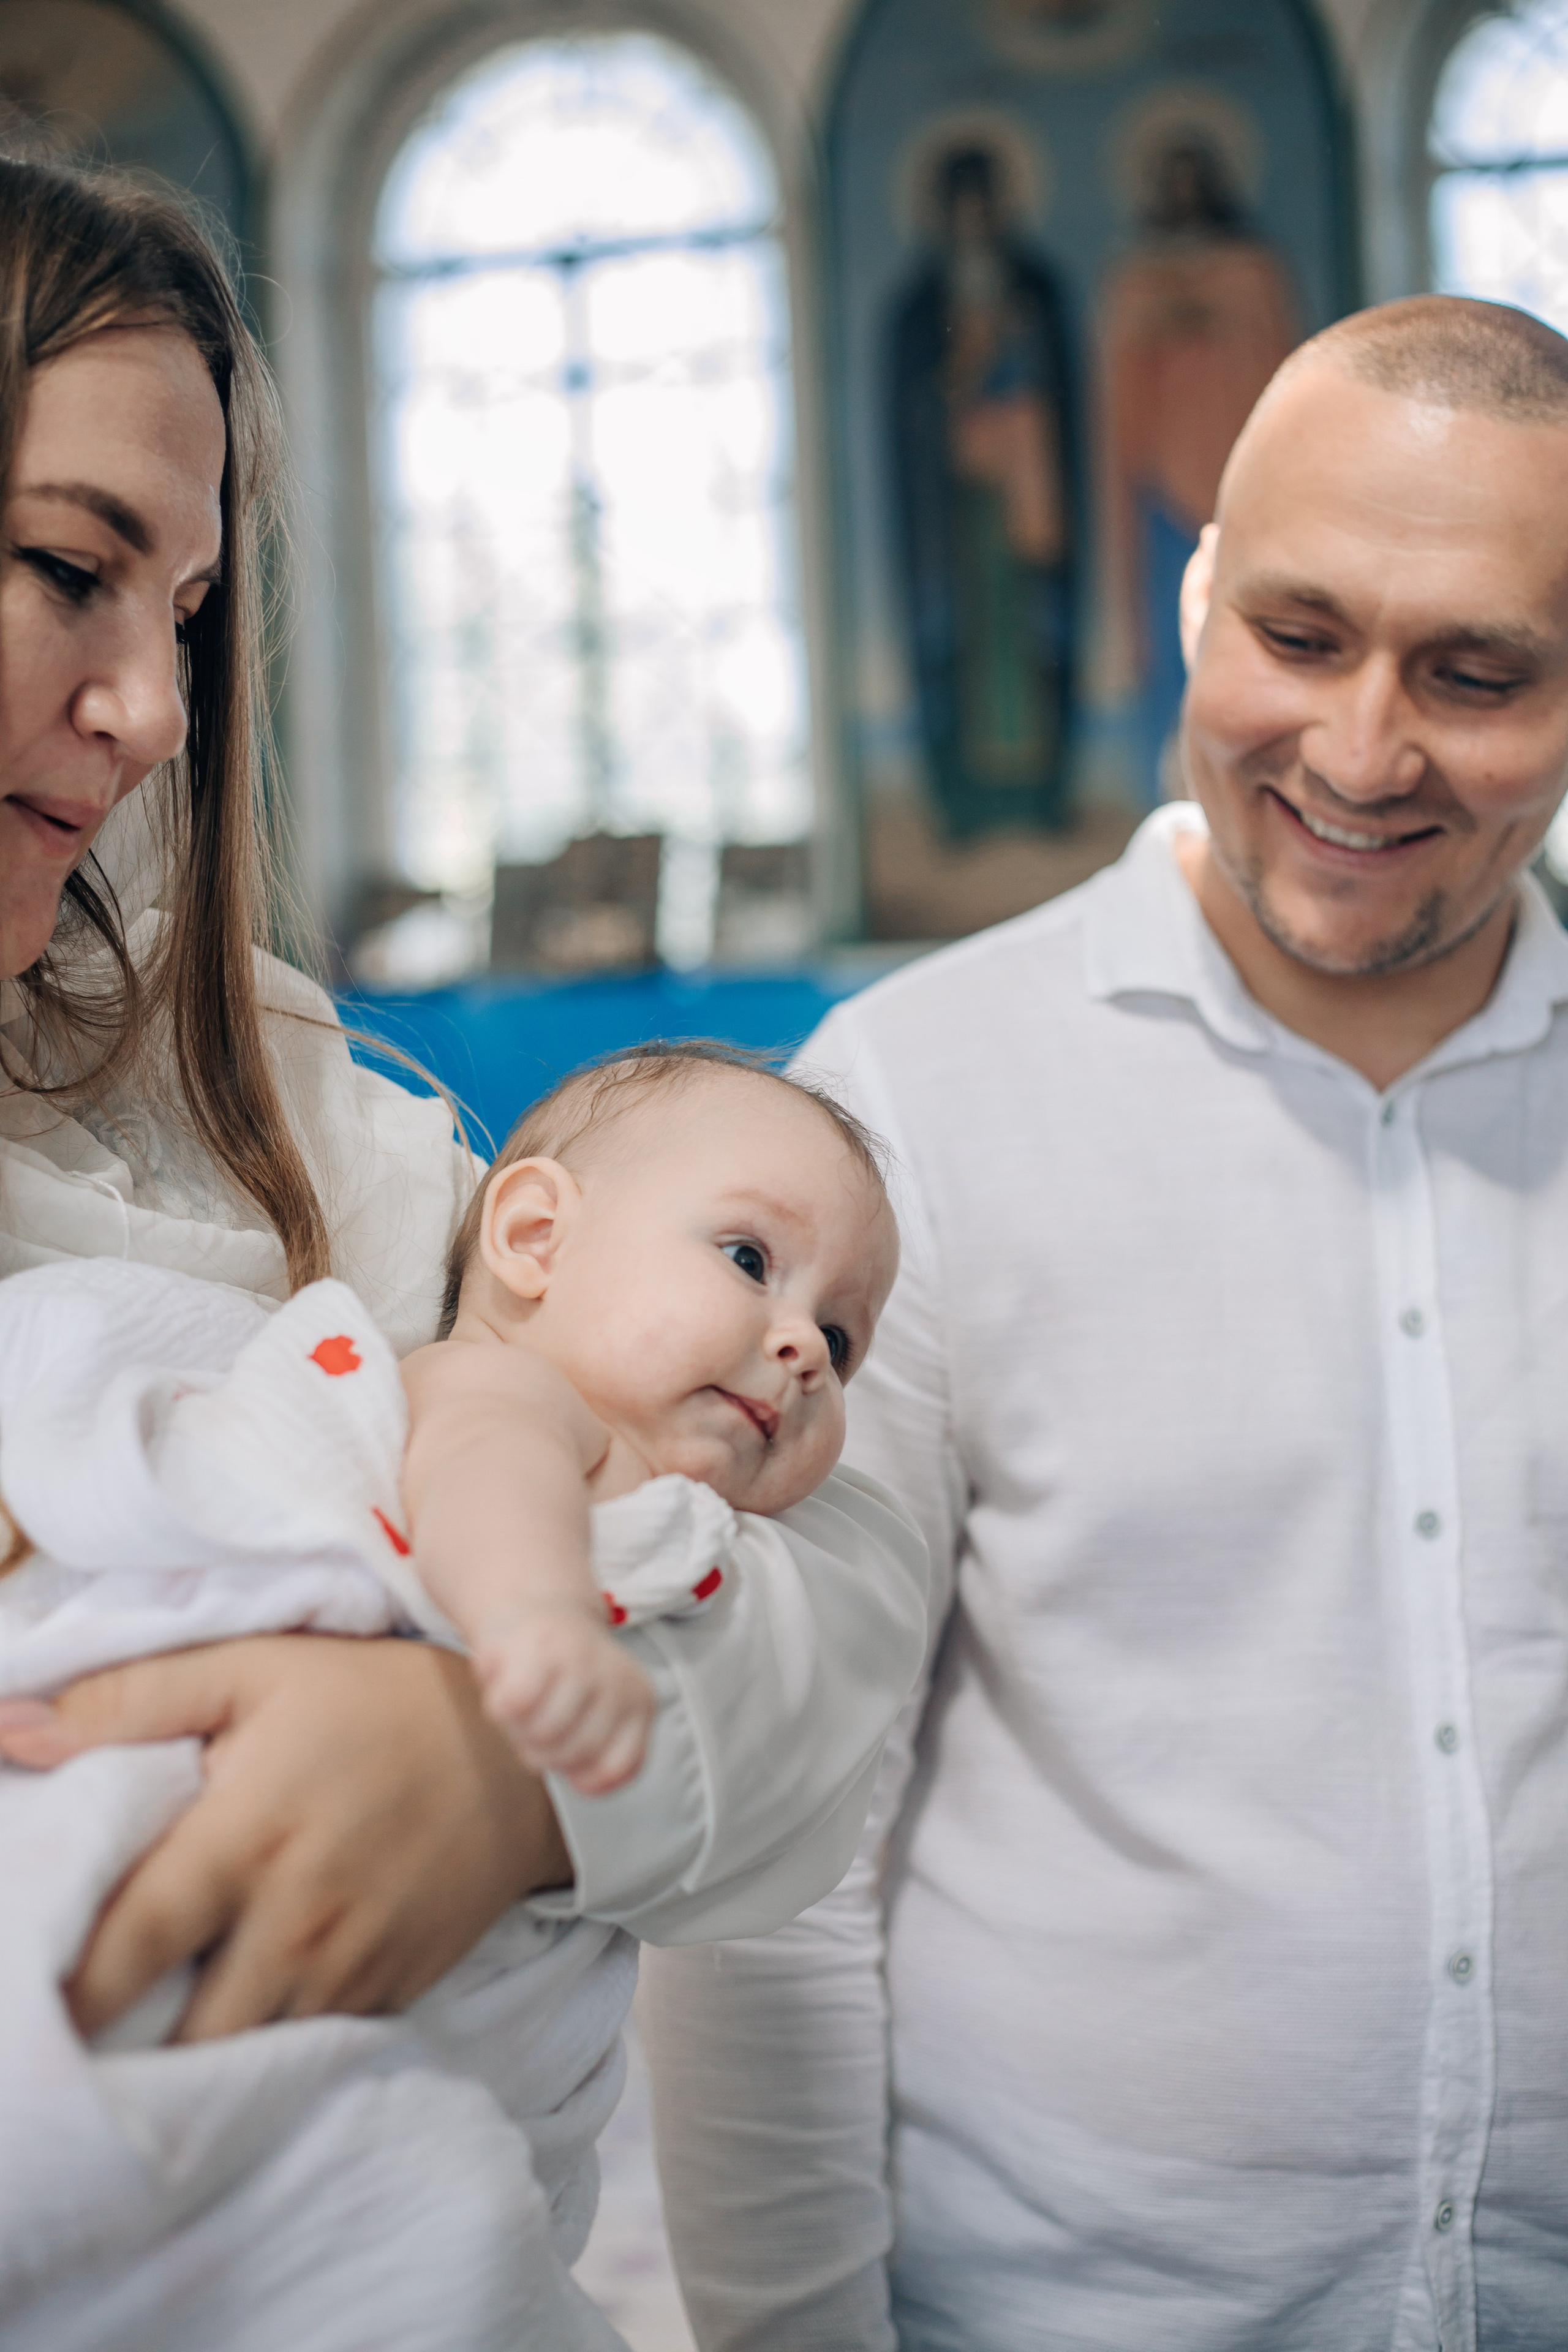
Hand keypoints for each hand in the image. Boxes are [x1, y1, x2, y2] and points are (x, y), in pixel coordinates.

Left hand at [0, 1634, 570, 2040]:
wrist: (524, 1753)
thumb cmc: (372, 1699)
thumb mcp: (255, 1669)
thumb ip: (128, 1698)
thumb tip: (8, 1729)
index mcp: (245, 1837)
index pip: (126, 1946)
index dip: (66, 1993)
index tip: (31, 2009)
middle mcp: (296, 1920)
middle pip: (182, 2036)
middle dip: (128, 2050)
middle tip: (88, 2035)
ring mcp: (351, 1968)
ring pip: (246, 2056)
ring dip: (197, 2056)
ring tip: (154, 2038)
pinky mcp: (393, 1994)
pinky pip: (310, 2050)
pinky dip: (269, 2049)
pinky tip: (240, 2024)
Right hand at [474, 1609, 655, 1795]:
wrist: (535, 1604)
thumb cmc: (562, 1678)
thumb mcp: (596, 1716)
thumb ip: (598, 1756)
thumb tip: (586, 1782)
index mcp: (640, 1702)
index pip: (617, 1769)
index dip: (582, 1778)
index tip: (568, 1760)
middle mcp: (618, 1680)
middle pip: (569, 1756)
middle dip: (540, 1751)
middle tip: (535, 1720)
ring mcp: (582, 1660)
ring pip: (540, 1736)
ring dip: (517, 1728)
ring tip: (523, 1701)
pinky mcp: (540, 1645)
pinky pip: (511, 1707)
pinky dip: (497, 1703)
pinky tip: (506, 1679)